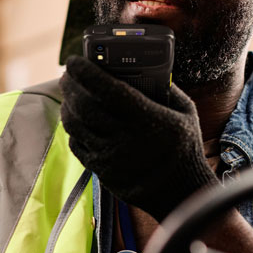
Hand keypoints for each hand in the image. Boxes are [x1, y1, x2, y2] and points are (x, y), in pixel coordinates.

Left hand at [59, 56, 217, 220]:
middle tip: (67, 75)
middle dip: (70, 86)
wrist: (181, 192)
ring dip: (67, 107)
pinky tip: (76, 120)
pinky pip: (77, 145)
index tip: (74, 60)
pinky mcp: (102, 171)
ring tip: (69, 96)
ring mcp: (110, 156)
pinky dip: (73, 129)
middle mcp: (125, 137)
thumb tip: (148, 68)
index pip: (107, 89)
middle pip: (84, 105)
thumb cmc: (185, 148)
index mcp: (147, 118)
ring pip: (75, 126)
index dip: (86, 72)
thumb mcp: (185, 113)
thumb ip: (167, 88)